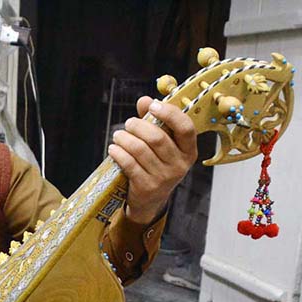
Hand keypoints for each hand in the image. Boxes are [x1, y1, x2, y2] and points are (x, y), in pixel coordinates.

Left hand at [108, 96, 197, 223]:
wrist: (150, 201)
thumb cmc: (155, 165)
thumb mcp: (161, 145)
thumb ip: (154, 120)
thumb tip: (144, 100)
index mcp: (188, 151)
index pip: (186, 128)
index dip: (170, 113)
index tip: (153, 106)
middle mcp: (179, 165)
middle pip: (157, 138)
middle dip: (138, 126)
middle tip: (128, 124)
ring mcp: (164, 178)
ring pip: (140, 149)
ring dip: (124, 138)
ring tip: (118, 135)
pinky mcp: (147, 187)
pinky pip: (129, 163)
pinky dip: (118, 153)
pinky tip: (113, 149)